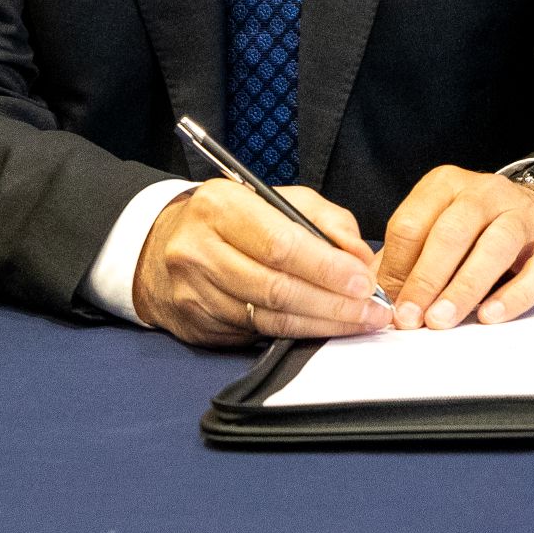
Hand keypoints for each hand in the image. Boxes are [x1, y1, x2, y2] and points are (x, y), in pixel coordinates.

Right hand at [135, 181, 387, 345]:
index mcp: (219, 207)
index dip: (327, 267)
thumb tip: (358, 256)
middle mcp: (199, 249)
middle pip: (277, 287)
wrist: (160, 247)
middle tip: (372, 311)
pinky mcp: (198, 324)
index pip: (281, 244)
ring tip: (360, 323)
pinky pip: (257, 333)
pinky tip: (325, 329)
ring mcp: (194, 291)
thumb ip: (323, 220)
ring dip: (323, 324)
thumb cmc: (229, 220)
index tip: (363, 281)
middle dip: (334, 303)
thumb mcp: (275, 199)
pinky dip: (297, 333)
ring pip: (269, 318)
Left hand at [376, 165, 533, 326]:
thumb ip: (405, 258)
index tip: (389, 303)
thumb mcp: (439, 228)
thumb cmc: (481, 229)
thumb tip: (374, 294)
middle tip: (410, 317)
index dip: (396, 266)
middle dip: (425, 279)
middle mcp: (485, 194)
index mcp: (447, 185)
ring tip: (441, 320)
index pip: (412, 223)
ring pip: (492, 248)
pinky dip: (513, 295)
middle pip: (450, 233)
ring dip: (463, 288)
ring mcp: (524, 216)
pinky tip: (490, 314)